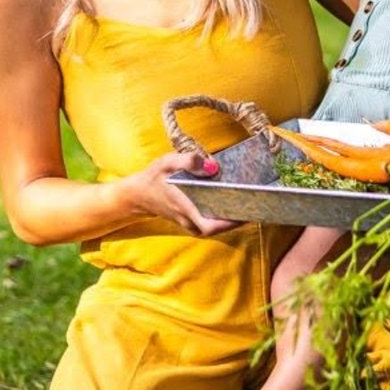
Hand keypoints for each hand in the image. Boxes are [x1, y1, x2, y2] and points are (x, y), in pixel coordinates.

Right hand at [121, 151, 237, 235]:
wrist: (136, 195)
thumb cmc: (153, 177)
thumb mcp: (167, 162)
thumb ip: (188, 161)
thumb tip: (212, 166)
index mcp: (184, 207)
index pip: (209, 226)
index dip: (229, 224)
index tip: (246, 214)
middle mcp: (187, 219)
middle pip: (216, 228)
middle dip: (235, 220)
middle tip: (253, 205)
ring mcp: (187, 222)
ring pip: (212, 226)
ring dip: (228, 219)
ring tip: (245, 203)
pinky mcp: (187, 220)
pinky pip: (206, 222)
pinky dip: (218, 217)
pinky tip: (228, 203)